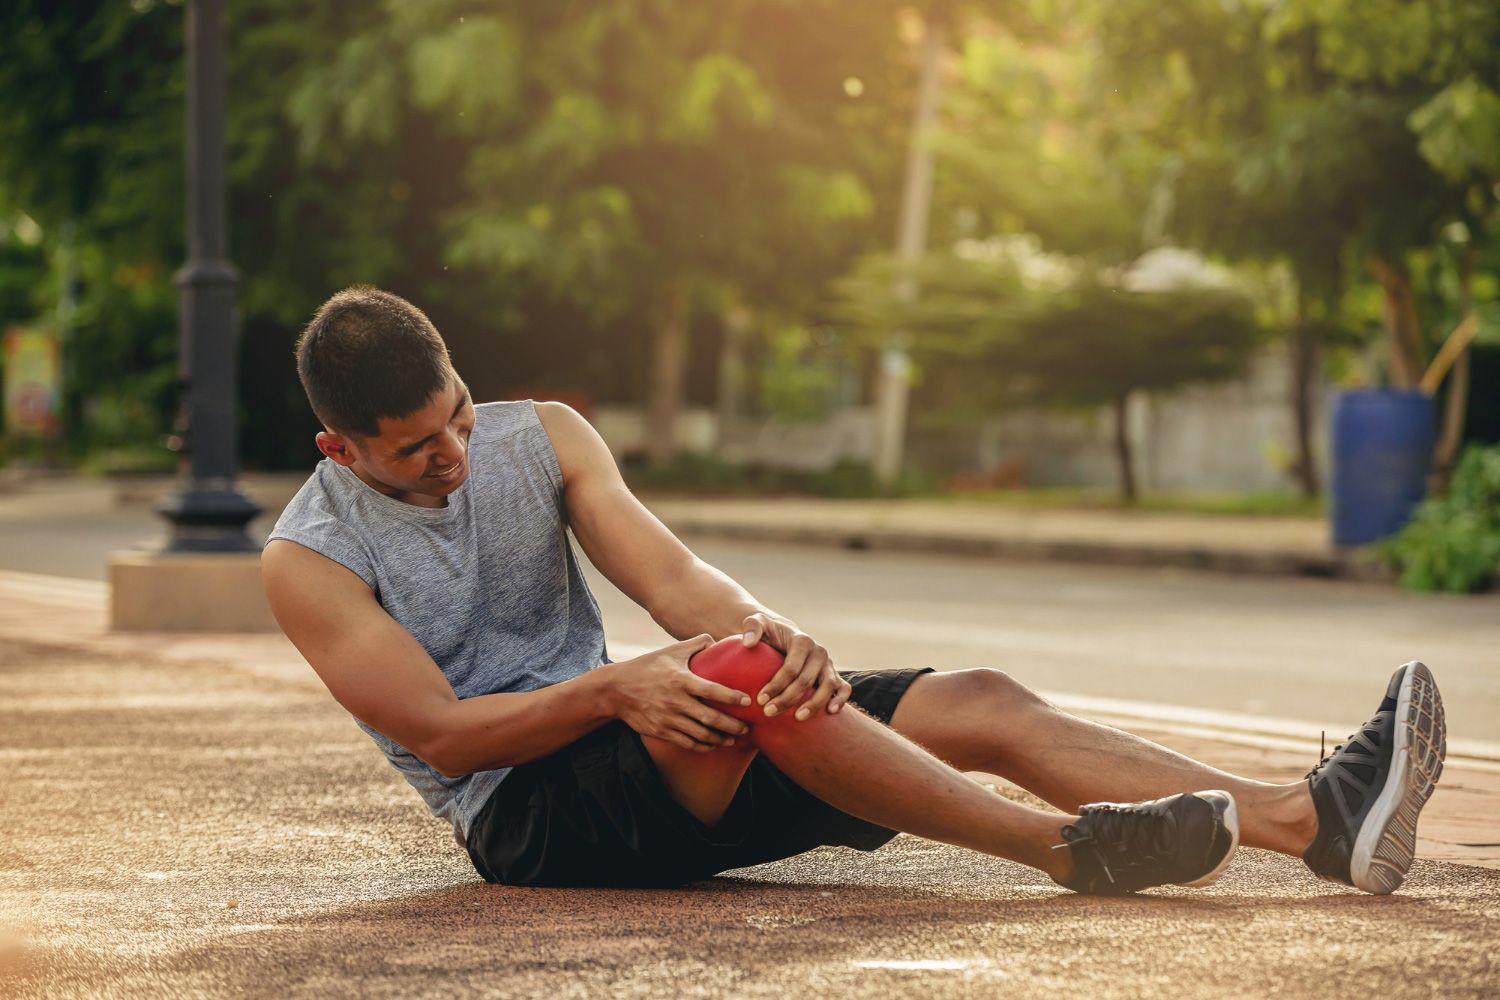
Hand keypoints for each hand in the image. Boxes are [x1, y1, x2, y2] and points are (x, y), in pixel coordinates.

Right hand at [605, 634, 751, 751]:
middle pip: (711, 718)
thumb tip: (716, 640)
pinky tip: (713, 745)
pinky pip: (687, 743)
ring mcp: (668, 719)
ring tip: (734, 739)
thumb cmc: (647, 667)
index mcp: (680, 680)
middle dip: (732, 726)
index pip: (712, 690)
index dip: (732, 697)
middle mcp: (676, 702)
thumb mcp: (669, 651)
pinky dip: (703, 746)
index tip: (747, 701)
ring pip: (701, 735)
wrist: (616, 690)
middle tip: (747, 728)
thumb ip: (694, 644)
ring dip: (720, 739)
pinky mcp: (661, 732)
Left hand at [740, 612, 850, 721]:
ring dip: (813, 704)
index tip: (760, 699)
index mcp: (802, 641)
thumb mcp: (758, 622)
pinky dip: (840, 699)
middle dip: (787, 699)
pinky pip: (843, 688)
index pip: (791, 667)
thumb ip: (752, 627)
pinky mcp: (834, 674)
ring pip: (827, 686)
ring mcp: (828, 664)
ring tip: (797, 718)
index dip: (776, 685)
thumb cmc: (769, 632)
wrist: (785, 636)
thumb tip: (748, 643)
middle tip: (768, 712)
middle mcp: (819, 652)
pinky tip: (830, 712)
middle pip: (806, 680)